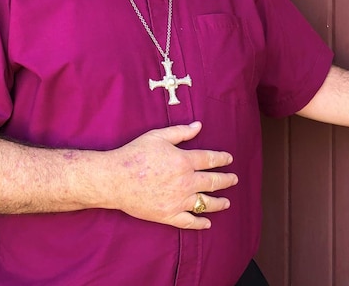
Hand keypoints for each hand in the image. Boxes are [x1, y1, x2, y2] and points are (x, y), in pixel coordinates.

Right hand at [101, 121, 237, 229]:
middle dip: (226, 180)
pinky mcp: (168, 215)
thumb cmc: (135, 154)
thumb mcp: (158, 136)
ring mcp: (178, 201)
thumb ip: (181, 132)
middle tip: (234, 179)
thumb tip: (199, 126)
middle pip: (213, 182)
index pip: (210, 159)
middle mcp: (185, 182)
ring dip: (219, 203)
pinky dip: (200, 223)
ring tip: (227, 202)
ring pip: (205, 203)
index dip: (222, 159)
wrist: (115, 179)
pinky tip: (207, 223)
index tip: (229, 159)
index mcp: (184, 161)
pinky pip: (189, 222)